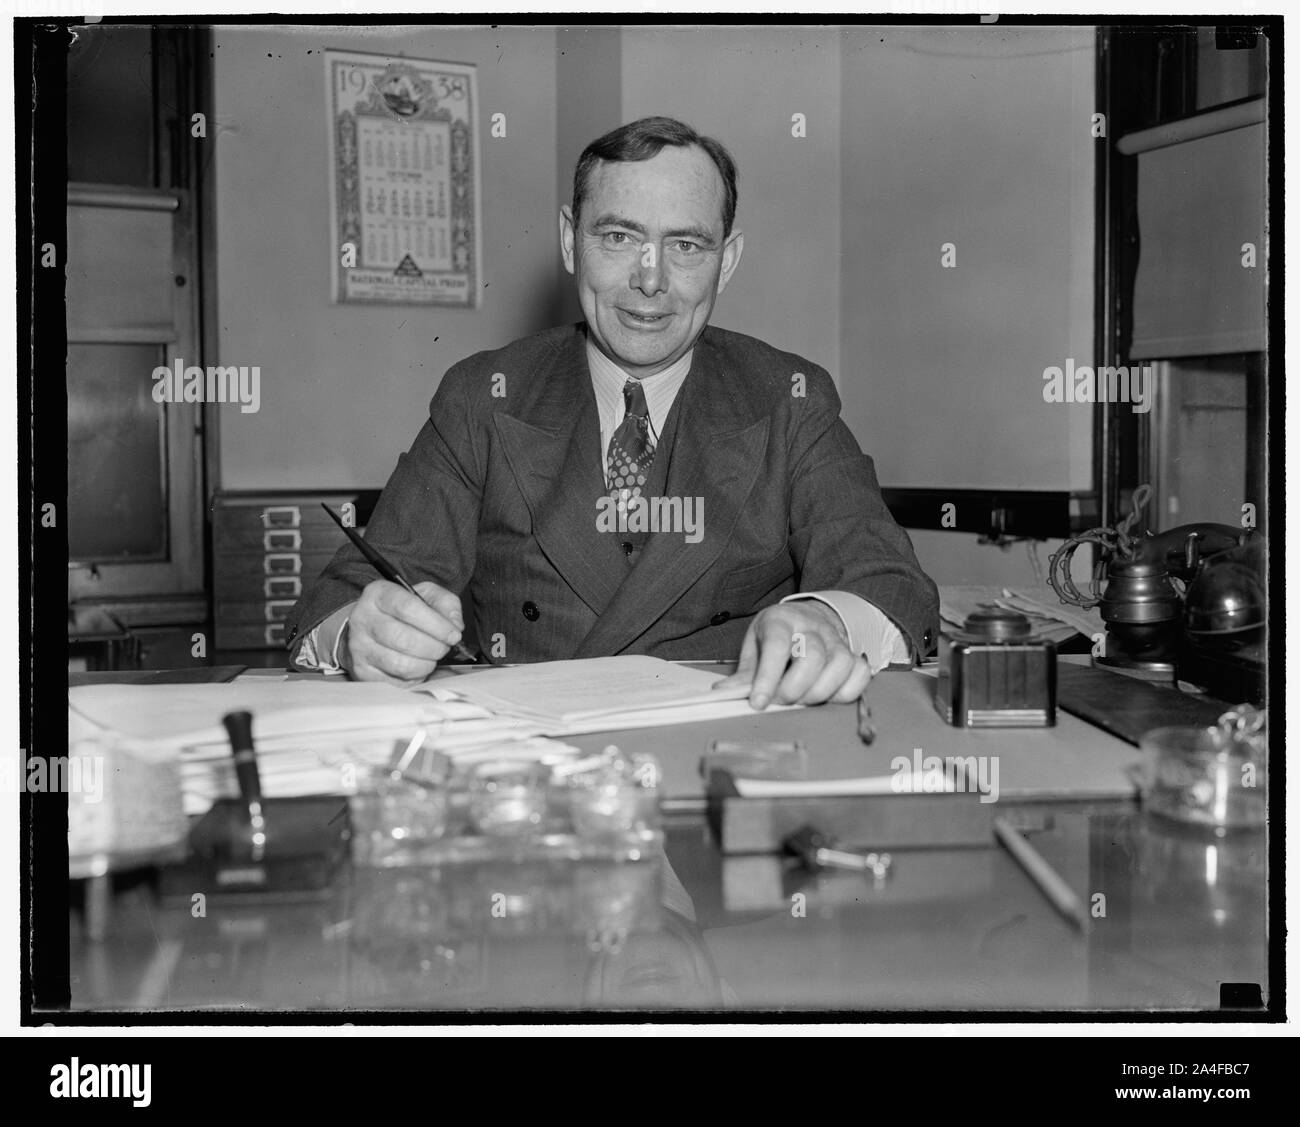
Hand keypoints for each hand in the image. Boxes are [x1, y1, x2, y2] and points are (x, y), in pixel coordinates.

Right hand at [341, 579, 463, 684]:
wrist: (369, 629)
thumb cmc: (402, 612)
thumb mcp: (426, 596)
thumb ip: (446, 604)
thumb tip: (454, 625)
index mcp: (379, 594)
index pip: (408, 608)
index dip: (437, 624)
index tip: (453, 634)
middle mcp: (363, 618)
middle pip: (404, 639)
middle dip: (434, 647)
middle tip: (444, 648)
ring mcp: (359, 646)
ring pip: (400, 664)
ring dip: (426, 664)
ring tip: (432, 657)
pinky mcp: (361, 670)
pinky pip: (395, 681)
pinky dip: (414, 677)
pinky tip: (417, 667)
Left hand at [712, 601, 871, 708]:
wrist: (806, 617)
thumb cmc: (776, 635)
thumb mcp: (755, 645)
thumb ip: (745, 672)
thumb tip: (724, 692)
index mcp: (780, 619)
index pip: (777, 646)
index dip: (767, 678)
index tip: (758, 703)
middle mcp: (812, 626)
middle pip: (813, 657)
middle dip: (794, 688)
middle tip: (781, 701)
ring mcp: (836, 638)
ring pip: (840, 664)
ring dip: (820, 692)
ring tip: (802, 700)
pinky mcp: (853, 653)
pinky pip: (860, 672)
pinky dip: (847, 691)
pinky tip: (829, 697)